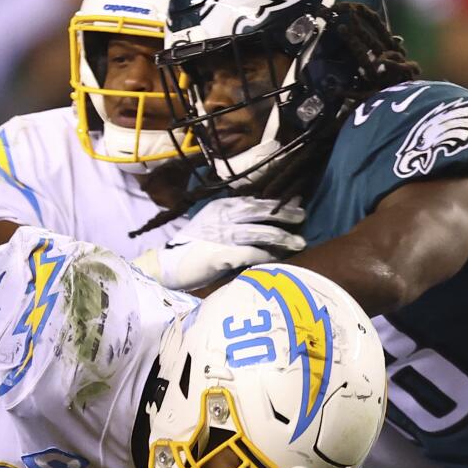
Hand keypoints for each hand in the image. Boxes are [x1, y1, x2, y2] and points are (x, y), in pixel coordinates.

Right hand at [134, 197, 304, 291]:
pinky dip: (266, 257)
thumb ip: (234, 221)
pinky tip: (278, 261)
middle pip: (261, 211)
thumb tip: (264, 220)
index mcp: (221, 206)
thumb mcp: (211, 226)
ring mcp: (221, 235)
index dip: (277, 202)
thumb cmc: (190, 250)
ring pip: (260, 232)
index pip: (255, 200)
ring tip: (299, 243)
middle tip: (303, 218)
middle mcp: (222, 217)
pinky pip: (251, 254)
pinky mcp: (221, 255)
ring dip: (282, 238)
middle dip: (285, 214)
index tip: (297, 202)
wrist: (165, 267)